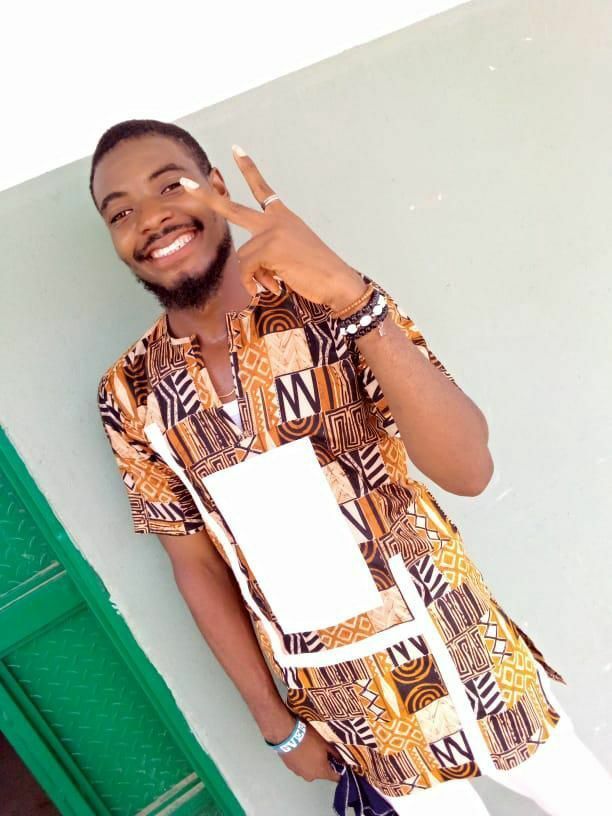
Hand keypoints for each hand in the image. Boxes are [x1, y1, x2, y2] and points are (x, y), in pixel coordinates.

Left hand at [178, 146, 366, 311]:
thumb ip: (268, 255)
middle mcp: (276, 220)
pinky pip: (246, 269)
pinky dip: (253, 284)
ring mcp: (272, 232)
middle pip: (233, 208)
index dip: (249, 169)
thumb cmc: (318, 273)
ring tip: (274, 285)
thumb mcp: (291, 256)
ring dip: (253, 277)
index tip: (235, 150)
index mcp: (283, 217)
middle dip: (207, 198)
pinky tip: (270, 289)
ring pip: (243, 257)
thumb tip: (251, 272)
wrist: (337, 281)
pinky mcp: (269, 247)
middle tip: (185, 184)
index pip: (263, 189)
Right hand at [278, 722, 343, 782]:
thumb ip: (335, 753)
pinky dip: (303, 761)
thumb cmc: (309, 739)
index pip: (336, 778)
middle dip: (324, 764)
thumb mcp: (325, 743)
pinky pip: (300, 766)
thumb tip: (341, 759)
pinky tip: (301, 750)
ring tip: (310, 750)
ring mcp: (299, 773)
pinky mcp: (291, 768)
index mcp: (322, 772)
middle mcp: (311, 776)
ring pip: (310, 770)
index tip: (340, 763)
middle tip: (324, 752)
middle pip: (322, 773)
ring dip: (312, 763)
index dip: (340, 771)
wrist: (288, 735)